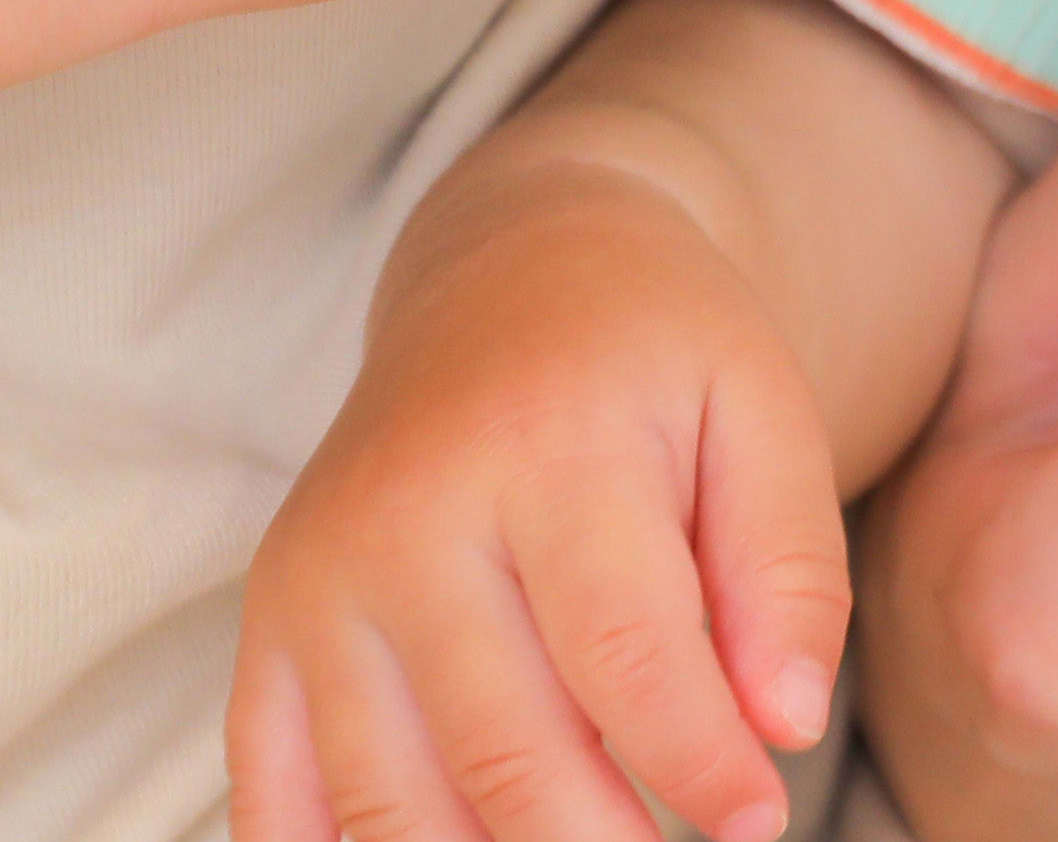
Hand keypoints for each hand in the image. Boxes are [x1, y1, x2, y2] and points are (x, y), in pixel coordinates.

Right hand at [234, 159, 856, 841]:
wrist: (508, 271)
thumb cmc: (655, 354)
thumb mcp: (761, 410)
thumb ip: (788, 569)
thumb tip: (788, 726)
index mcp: (546, 450)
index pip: (623, 655)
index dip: (698, 764)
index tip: (761, 822)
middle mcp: (406, 520)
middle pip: (504, 750)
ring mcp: (319, 582)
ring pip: (390, 801)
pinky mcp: (268, 627)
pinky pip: (275, 795)